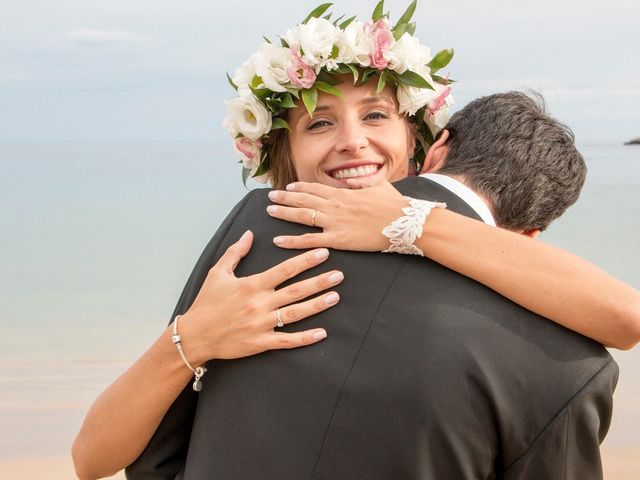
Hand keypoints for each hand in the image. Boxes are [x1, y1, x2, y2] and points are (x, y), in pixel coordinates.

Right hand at [179, 230, 342, 363]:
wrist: (194, 335)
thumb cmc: (206, 303)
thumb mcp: (218, 273)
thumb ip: (236, 252)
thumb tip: (250, 234)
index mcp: (252, 285)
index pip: (284, 270)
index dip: (305, 261)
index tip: (322, 253)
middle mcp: (260, 304)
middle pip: (296, 290)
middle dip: (319, 281)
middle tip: (339, 274)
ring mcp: (261, 324)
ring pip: (296, 313)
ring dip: (317, 305)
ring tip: (335, 296)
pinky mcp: (260, 343)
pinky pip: (287, 340)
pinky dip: (305, 338)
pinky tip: (322, 333)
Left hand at [266, 181, 406, 250]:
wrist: (403, 222)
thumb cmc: (394, 205)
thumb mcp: (377, 188)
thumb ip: (362, 187)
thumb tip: (355, 184)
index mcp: (343, 193)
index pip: (315, 188)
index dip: (299, 188)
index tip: (288, 187)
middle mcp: (334, 206)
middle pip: (303, 199)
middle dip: (284, 198)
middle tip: (270, 196)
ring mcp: (334, 222)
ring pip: (302, 216)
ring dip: (283, 213)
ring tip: (269, 211)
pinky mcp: (337, 239)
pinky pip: (309, 240)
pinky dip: (292, 241)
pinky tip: (278, 240)